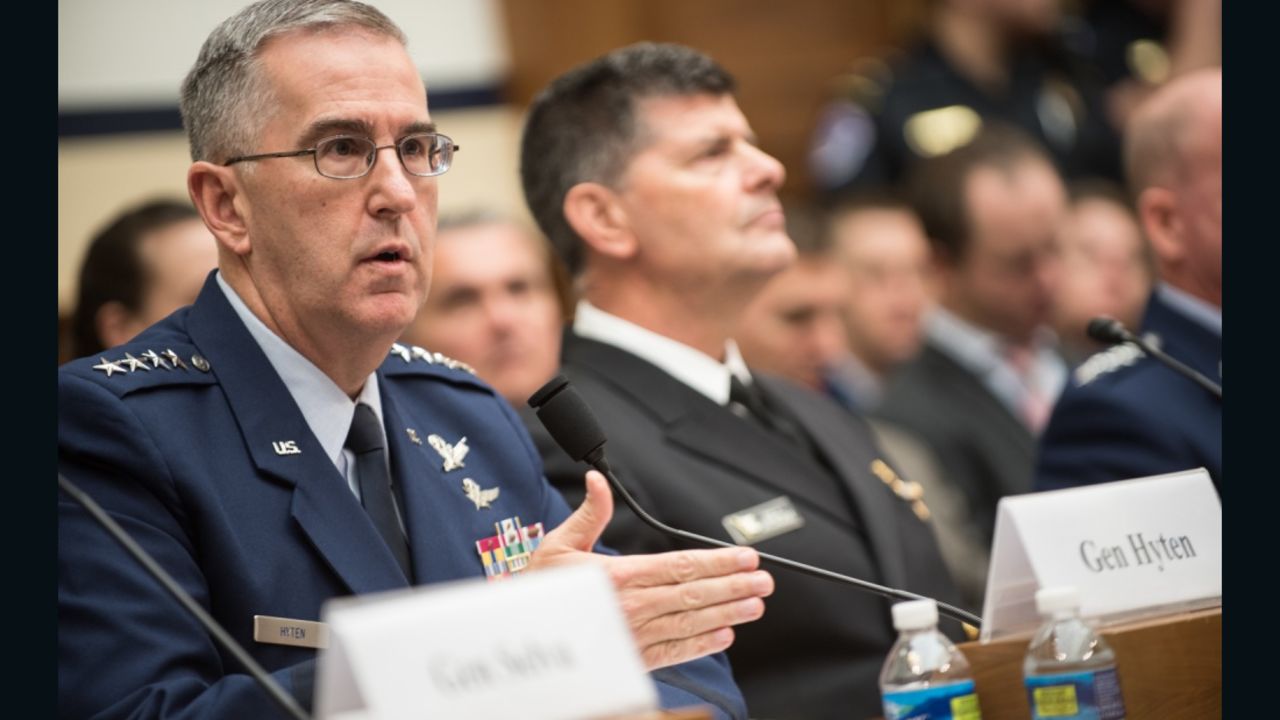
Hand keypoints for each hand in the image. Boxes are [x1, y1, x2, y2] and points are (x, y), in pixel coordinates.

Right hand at [530, 470, 773, 669]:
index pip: (679, 566)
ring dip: (727, 613)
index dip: (718, 562)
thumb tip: (598, 479)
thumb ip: (590, 513)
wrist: (520, 635)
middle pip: (694, 595)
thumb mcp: (558, 544)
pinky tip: (724, 636)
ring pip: (690, 623)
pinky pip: (673, 652)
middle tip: (763, 582)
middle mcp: (630, 607)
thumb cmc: (539, 590)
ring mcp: (633, 636)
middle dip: (734, 587)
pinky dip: (701, 645)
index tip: (746, 558)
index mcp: (617, 576)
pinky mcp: (631, 659)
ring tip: (754, 605)